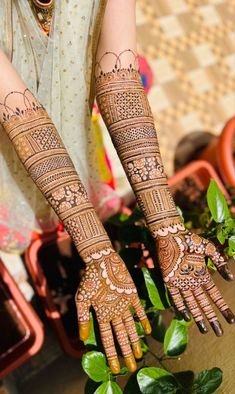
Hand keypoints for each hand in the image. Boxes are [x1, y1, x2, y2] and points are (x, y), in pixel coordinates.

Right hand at [75, 248, 150, 373]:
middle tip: (132, 367)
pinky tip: (147, 331)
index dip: (112, 354)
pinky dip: (143, 319)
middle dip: (126, 353)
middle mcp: (113, 312)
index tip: (115, 368)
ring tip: (139, 355)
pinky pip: (139, 309)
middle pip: (121, 337)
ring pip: (130, 327)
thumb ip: (82, 317)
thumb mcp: (82, 298)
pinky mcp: (131, 294)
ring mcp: (123, 304)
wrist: (101, 260)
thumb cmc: (90, 278)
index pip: (107, 339)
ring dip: (134, 340)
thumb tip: (82, 338)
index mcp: (101, 314)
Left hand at [155, 223, 234, 334]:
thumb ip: (220, 262)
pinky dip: (180, 307)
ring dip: (198, 317)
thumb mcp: (209, 249)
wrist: (171, 235)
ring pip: (192, 304)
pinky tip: (186, 317)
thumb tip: (230, 279)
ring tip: (204, 330)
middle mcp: (192, 281)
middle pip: (204, 304)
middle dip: (212, 318)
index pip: (214, 296)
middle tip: (219, 333)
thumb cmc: (190, 240)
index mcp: (202, 275)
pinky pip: (175, 297)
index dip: (222, 307)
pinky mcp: (170, 281)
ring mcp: (181, 282)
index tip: (231, 320)